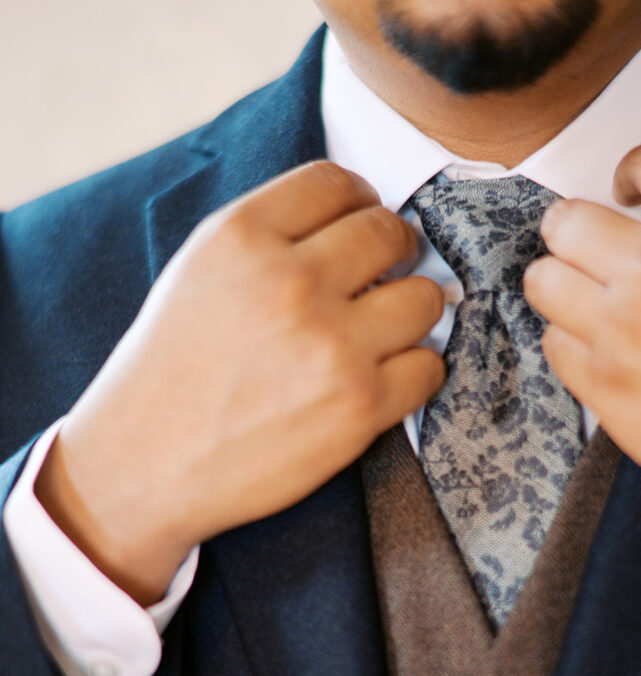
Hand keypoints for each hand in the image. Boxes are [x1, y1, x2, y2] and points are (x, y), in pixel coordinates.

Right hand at [35, 162, 445, 603]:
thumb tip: (351, 219)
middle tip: (390, 274)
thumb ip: (267, 237)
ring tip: (385, 333)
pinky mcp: (360, 405)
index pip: (335, 182)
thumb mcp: (197, 273)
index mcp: (241, 236)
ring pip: (423, 298)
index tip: (364, 222)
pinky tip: (387, 380)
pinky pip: (429, 367)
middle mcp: (291, 281)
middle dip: (396, 250)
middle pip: (388, 232)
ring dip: (411, 313)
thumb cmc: (170, 372)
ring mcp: (331, 344)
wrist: (147, 464)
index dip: (360, 200)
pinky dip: (416, 372)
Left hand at [523, 137, 640, 533]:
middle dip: (576, 231)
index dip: (634, 173)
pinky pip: (551, 341)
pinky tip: (599, 349)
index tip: (628, 192)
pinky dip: (569, 342)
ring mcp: (620, 328)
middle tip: (590, 248)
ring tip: (586, 298)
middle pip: (566, 220)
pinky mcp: (599, 382)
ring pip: (542, 280)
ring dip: (561, 284)